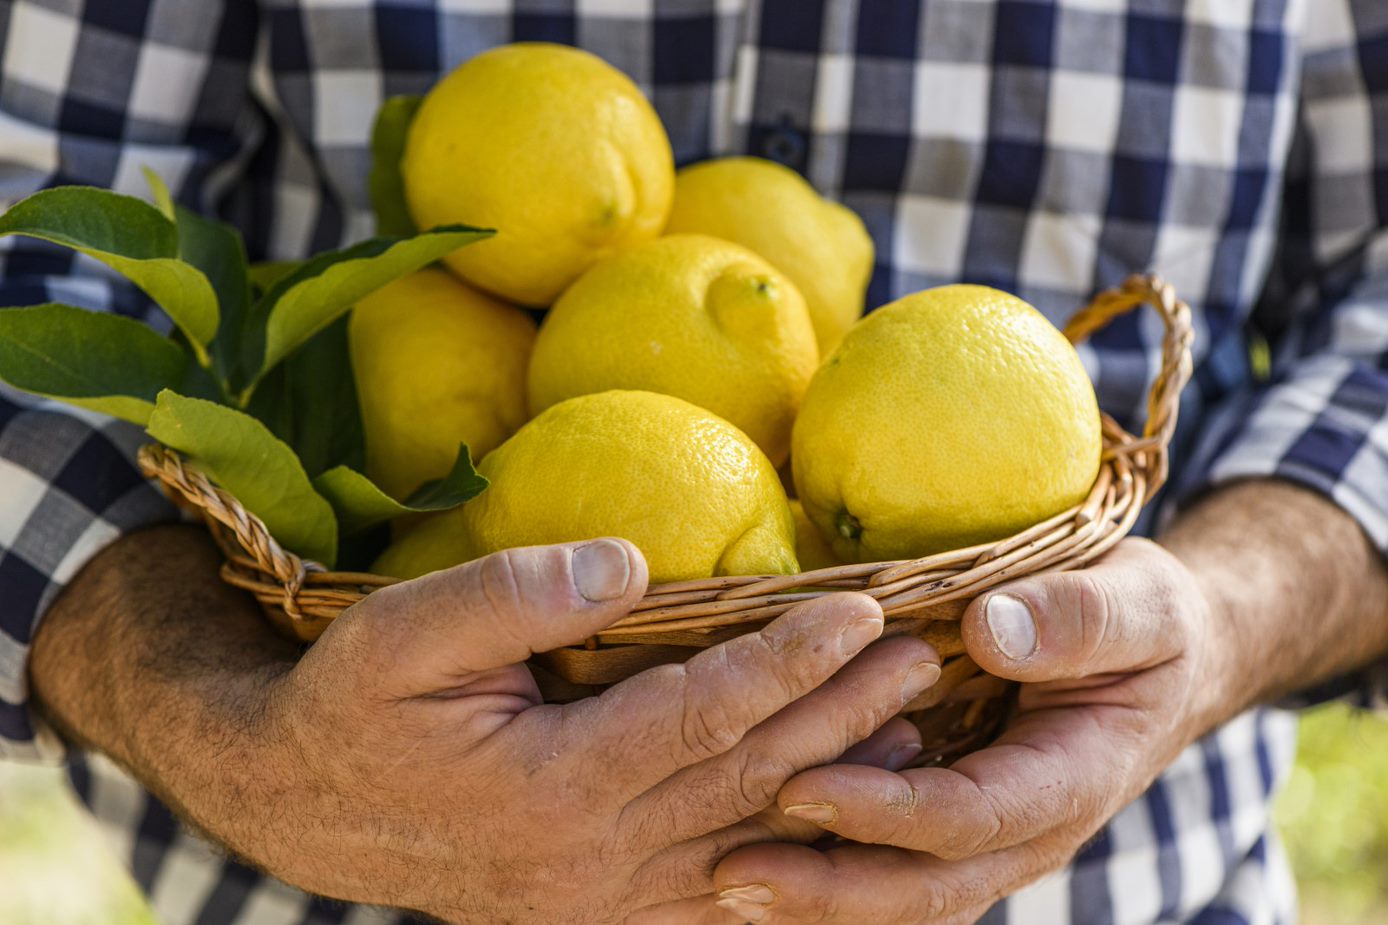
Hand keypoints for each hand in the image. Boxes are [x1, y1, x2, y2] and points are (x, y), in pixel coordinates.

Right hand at [36, 528, 941, 923]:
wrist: (308, 804)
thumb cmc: (355, 701)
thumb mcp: (404, 633)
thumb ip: (516, 596)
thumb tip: (630, 562)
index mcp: (552, 787)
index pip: (702, 717)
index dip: (788, 660)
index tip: (863, 605)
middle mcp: (593, 858)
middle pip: (747, 777)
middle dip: (840, 712)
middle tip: (920, 653)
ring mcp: (603, 896)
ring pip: (749, 835)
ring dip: (835, 780)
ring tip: (912, 726)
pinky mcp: (603, 907)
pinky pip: (719, 886)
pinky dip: (789, 847)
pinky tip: (838, 813)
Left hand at [707, 538, 1226, 923]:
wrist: (1165, 661)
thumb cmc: (1147, 623)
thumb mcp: (1137, 603)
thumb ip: (1078, 618)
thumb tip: (989, 628)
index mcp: (1072, 780)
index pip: (970, 816)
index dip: (886, 813)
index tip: (800, 789)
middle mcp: (1026, 830)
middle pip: (925, 888)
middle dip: (828, 891)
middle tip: (730, 875)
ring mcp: (989, 837)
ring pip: (901, 895)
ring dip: (815, 898)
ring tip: (721, 882)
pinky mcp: (955, 823)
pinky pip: (890, 864)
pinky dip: (827, 869)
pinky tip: (747, 852)